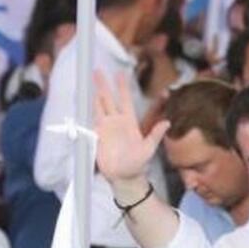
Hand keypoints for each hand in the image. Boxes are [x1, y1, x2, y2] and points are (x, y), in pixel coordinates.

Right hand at [93, 71, 170, 189]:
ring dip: (93, 95)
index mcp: (129, 122)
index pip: (125, 100)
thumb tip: (167, 123)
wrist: (124, 176)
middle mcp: (116, 122)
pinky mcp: (95, 136)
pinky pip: (89, 121)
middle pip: (108, 99)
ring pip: (97, 107)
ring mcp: (105, 128)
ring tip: (87, 82)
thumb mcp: (149, 149)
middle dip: (102, 85)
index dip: (122, 87)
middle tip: (97, 71)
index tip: (120, 73)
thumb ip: (155, 135)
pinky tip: (81, 102)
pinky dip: (85, 112)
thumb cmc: (138, 163)